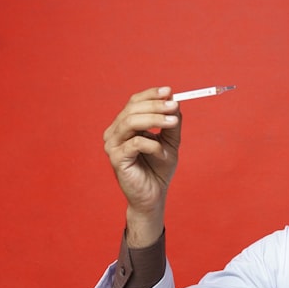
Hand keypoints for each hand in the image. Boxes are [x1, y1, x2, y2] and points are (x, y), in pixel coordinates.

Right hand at [102, 87, 180, 246]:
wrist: (154, 196)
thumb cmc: (159, 169)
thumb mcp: (170, 142)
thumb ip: (171, 123)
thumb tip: (175, 100)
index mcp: (125, 125)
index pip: (134, 102)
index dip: (151, 94)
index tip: (170, 91)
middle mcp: (115, 132)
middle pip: (131, 109)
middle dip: (155, 105)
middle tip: (174, 106)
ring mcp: (113, 145)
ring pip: (130, 122)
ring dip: (155, 119)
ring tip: (173, 122)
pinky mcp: (117, 159)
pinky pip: (135, 143)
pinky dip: (153, 145)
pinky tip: (163, 152)